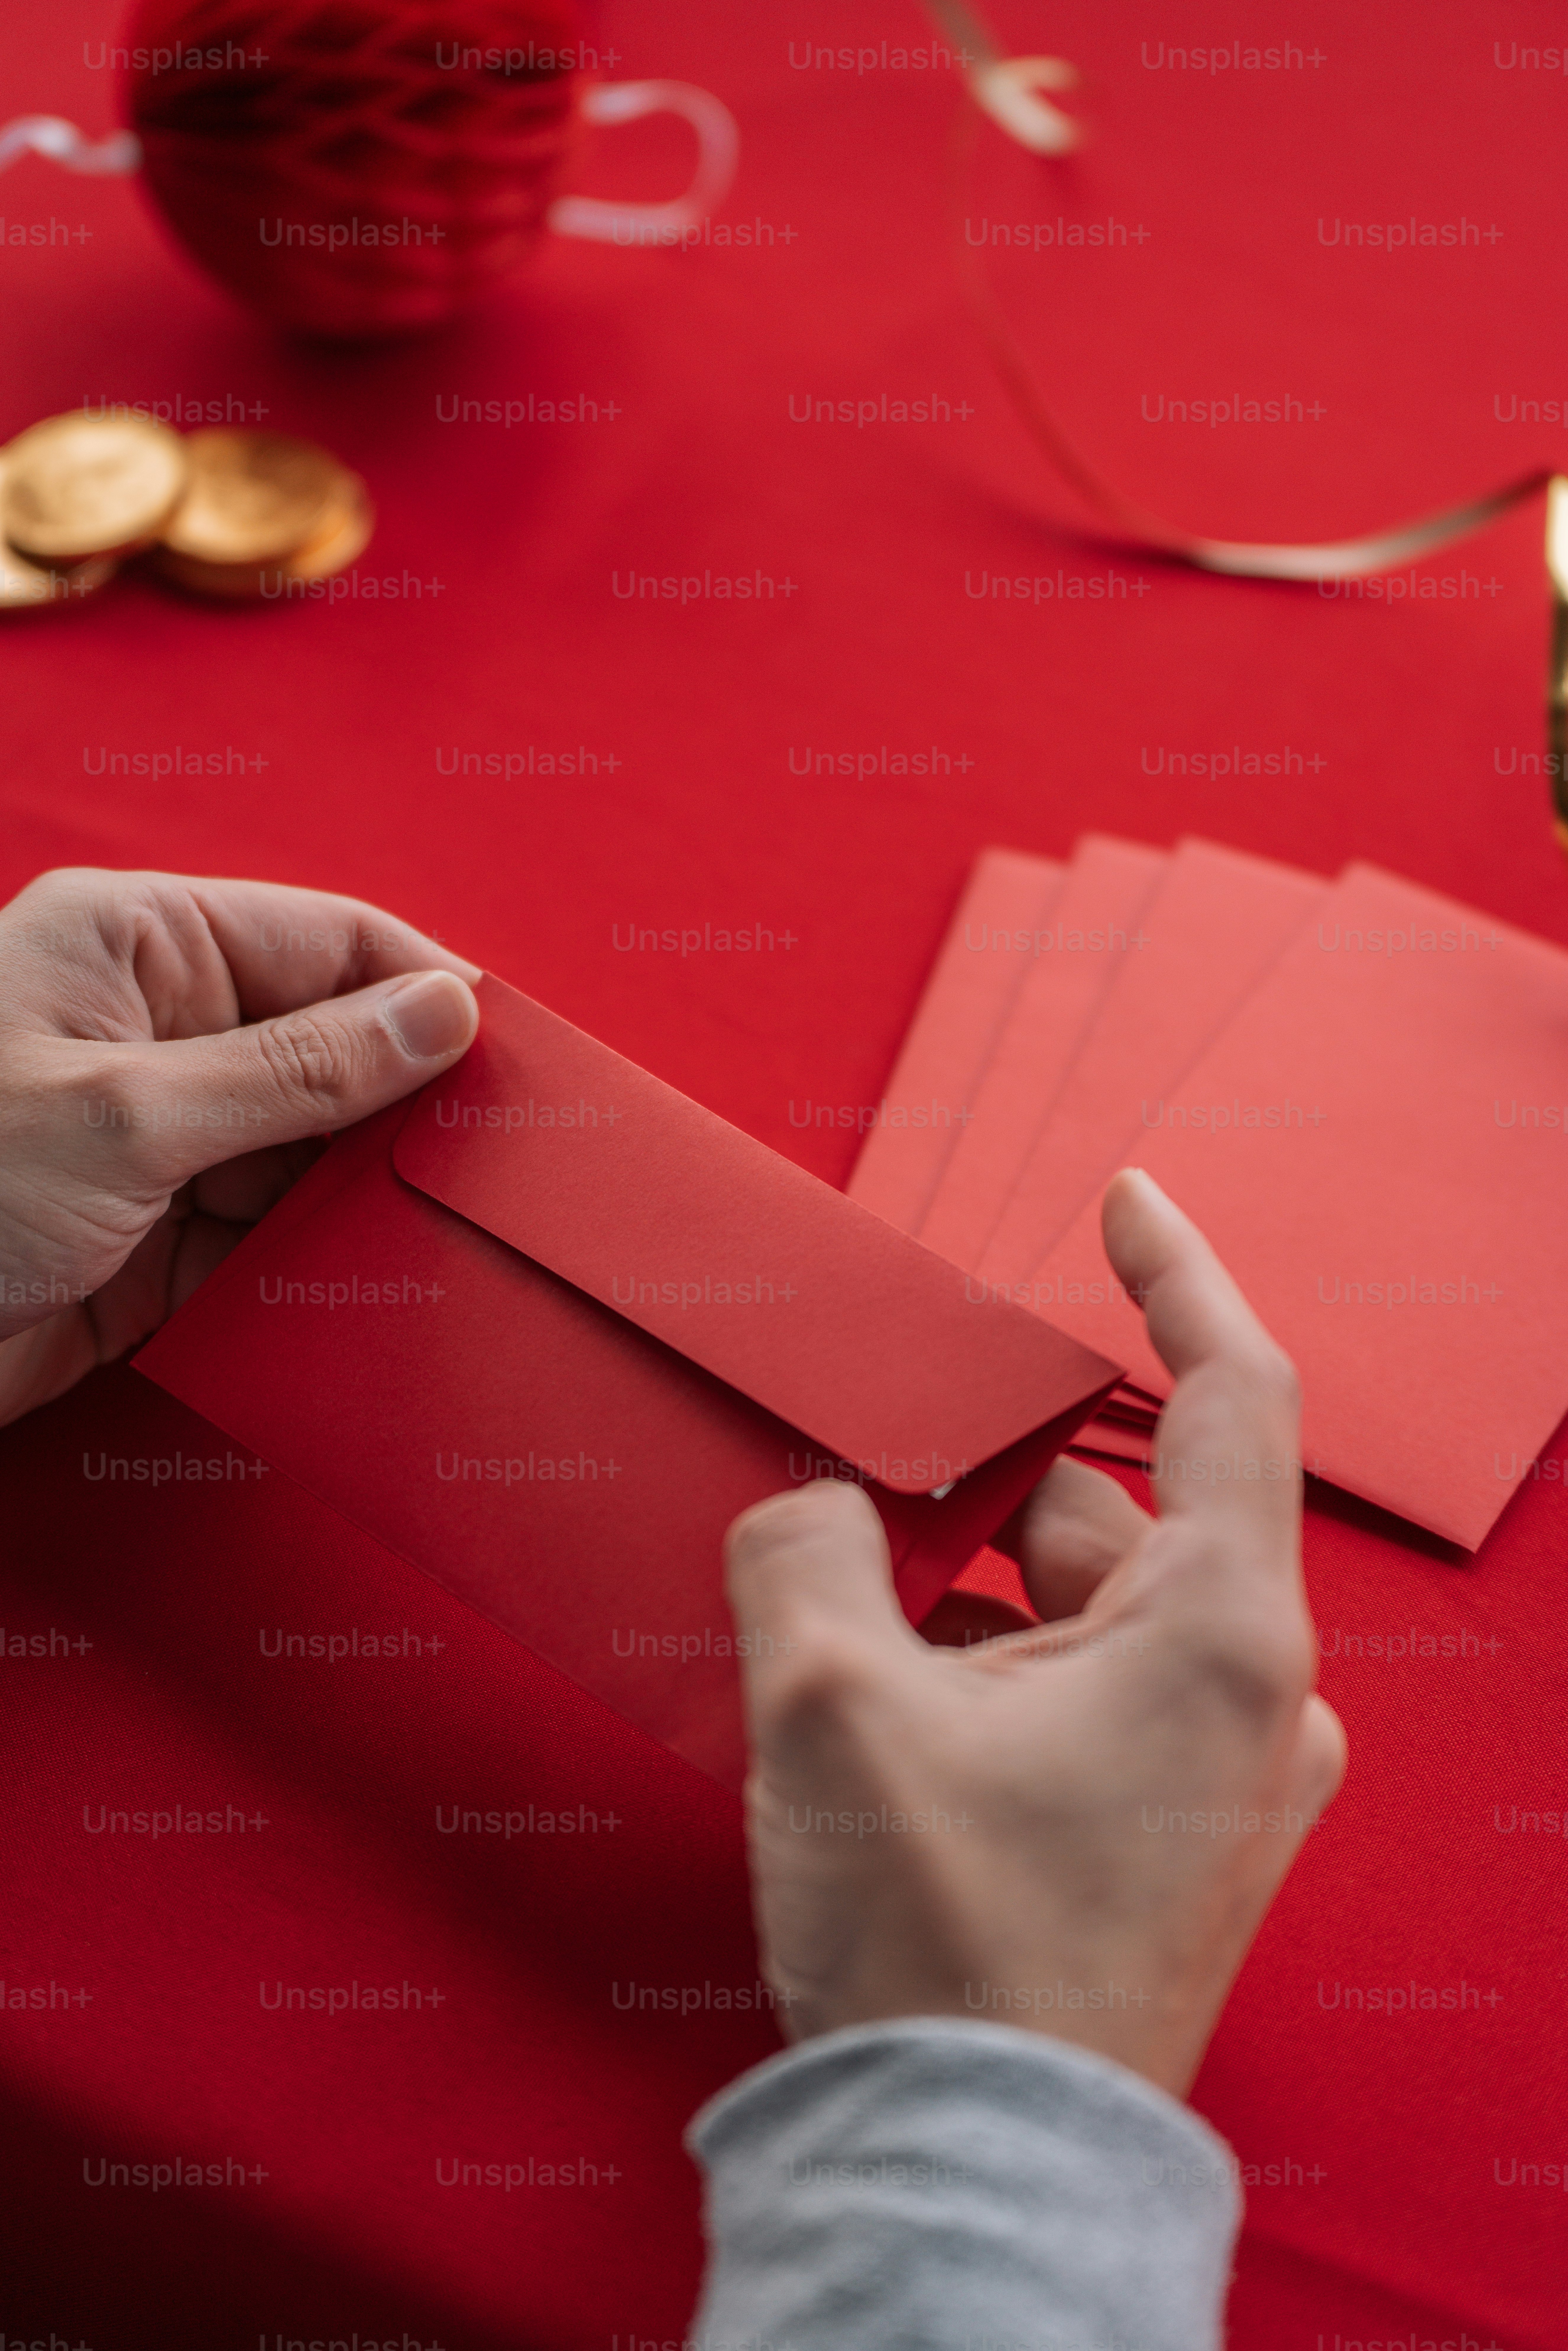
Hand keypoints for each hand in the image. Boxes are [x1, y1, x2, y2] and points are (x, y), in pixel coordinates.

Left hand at [0, 867, 480, 1426]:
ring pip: (316, 1156)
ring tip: (452, 1242)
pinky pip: (273, 1244)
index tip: (521, 1067)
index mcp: (140, 949)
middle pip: (336, 1050)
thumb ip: (298, 1070)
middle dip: (414, 1109)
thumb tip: (444, 1014)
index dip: (431, 996)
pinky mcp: (156, 1244)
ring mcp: (160, 1142)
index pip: (330, 945)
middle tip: (506, 1173)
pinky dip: (325, 1271)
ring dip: (374, 1201)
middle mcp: (158, 1034)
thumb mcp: (127, 1117)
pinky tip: (377, 1294)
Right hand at [722, 1168, 1345, 2097]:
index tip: (1125, 1193)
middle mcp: (1246, 1696)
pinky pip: (1071, 1696)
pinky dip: (979, 1670)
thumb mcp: (834, 1706)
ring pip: (1074, 1614)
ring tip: (834, 1598)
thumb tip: (811, 1508)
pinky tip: (872, 1691)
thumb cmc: (942, 1942)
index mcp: (1219, 1636)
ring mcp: (1211, 1774)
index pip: (1229, 1392)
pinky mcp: (1158, 1832)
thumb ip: (808, 1556)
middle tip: (857, 1457)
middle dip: (974, 1483)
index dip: (1176, 1274)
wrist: (972, 2167)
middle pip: (1105, 1516)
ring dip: (958, 1594)